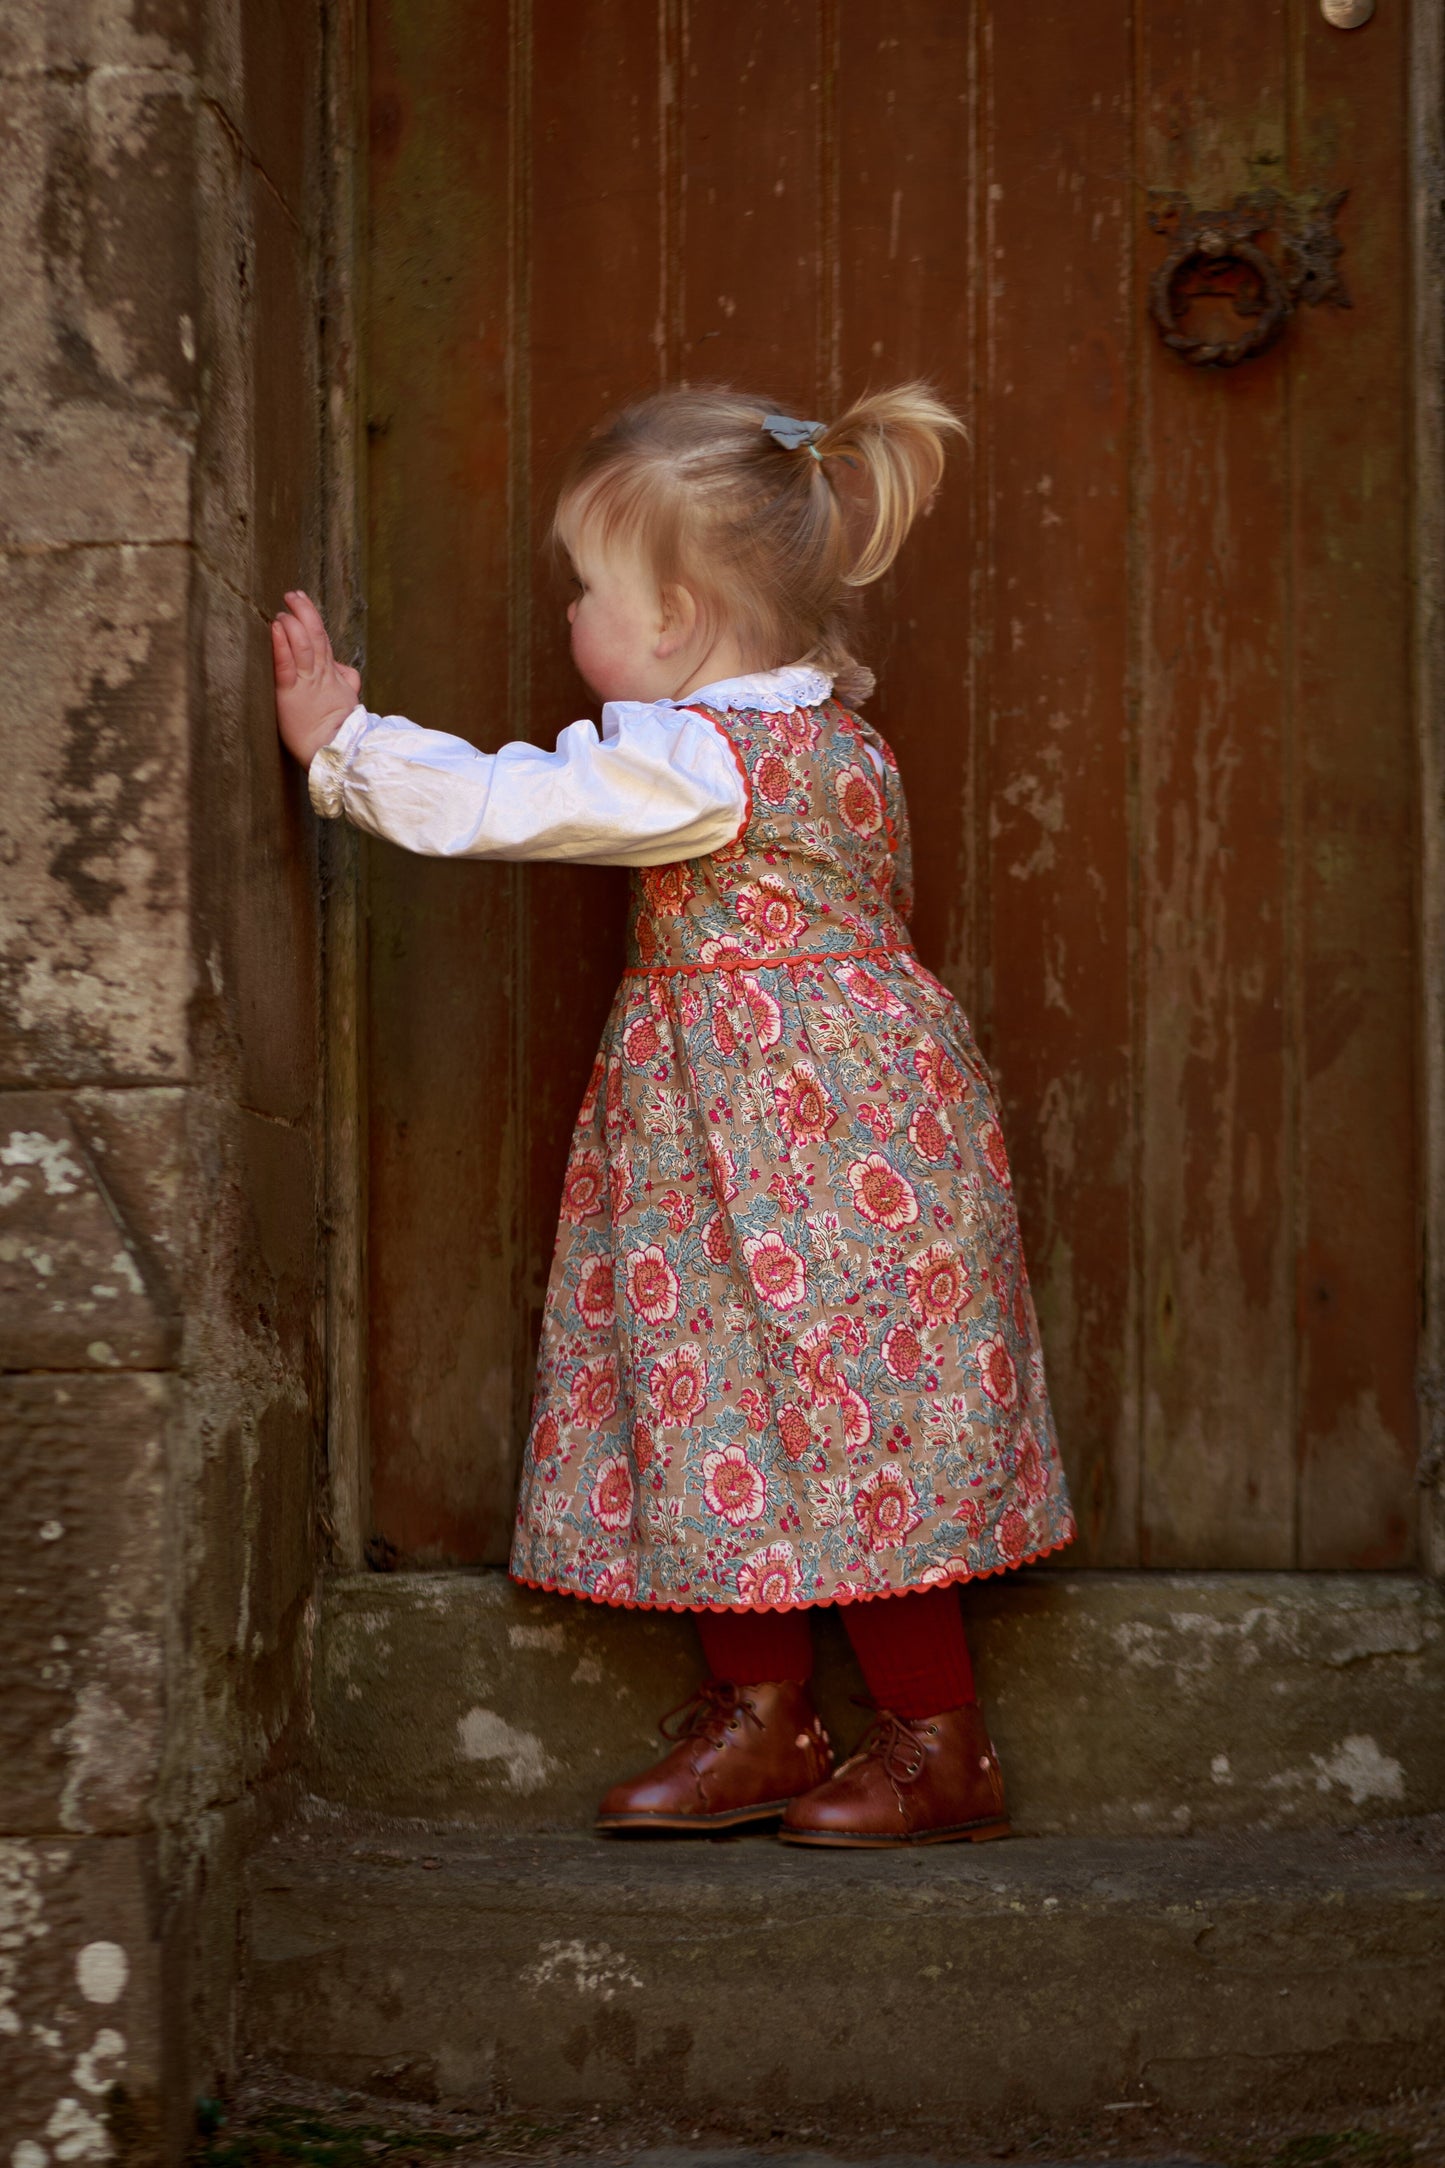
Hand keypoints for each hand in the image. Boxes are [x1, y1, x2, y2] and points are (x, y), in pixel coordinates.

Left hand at [272, 590, 362, 763]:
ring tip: (283, 609)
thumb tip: (344, 669)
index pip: (322, 640)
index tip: (301, 601)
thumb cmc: (339, 733)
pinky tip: (275, 627)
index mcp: (331, 676)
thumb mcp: (347, 701)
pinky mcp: (291, 696)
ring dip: (293, 624)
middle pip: (315, 635)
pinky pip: (286, 665)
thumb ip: (344, 680)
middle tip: (292, 594)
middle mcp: (320, 675)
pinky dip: (281, 645)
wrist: (337, 753)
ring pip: (303, 646)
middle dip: (304, 612)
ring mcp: (306, 684)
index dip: (312, 618)